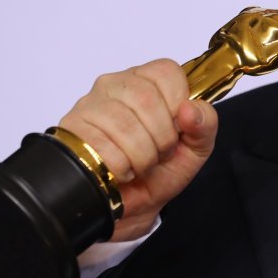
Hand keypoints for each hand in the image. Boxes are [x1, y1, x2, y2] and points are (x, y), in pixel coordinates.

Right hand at [58, 58, 217, 240]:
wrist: (133, 206)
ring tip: (140, 164)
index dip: (178, 103)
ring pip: (124, 124)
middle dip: (162, 137)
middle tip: (159, 152)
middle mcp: (115, 85)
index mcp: (147, 81)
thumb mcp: (196, 147)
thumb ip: (205, 124)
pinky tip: (121, 170)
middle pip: (146, 98)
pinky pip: (102, 146)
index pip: (166, 71)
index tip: (177, 127)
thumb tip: (191, 109)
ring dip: (141, 156)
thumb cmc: (162, 170)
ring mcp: (89, 105)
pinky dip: (120, 166)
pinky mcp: (72, 130)